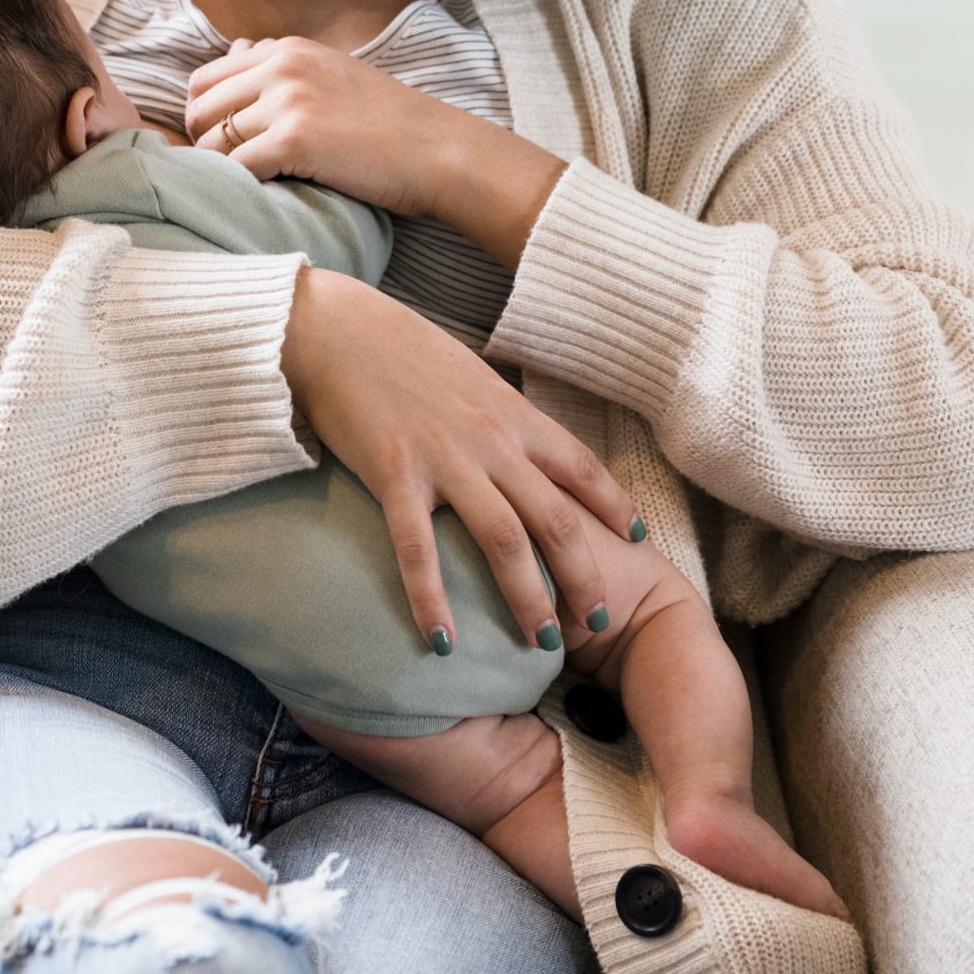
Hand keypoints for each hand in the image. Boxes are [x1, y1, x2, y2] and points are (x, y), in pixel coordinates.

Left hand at [187, 37, 564, 264]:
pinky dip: (240, 189)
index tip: (222, 146)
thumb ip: (281, 68)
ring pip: (212, 140)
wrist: (439, 151)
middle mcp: (282, 65)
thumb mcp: (331, 76)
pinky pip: (236, 169)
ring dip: (219, 171)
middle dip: (202, 145)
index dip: (204, 117)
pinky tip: (263, 198)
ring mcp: (288, 100)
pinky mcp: (295, 139)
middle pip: (198, 108)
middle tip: (228, 175)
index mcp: (286, 49)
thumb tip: (235, 50)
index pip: (204, 78)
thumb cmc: (388, 125)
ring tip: (244, 189)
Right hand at [281, 266, 641, 652]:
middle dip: (583, 577)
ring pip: (505, 541)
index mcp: (513, 414)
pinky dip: (433, 601)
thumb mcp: (470, 378)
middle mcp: (492, 439)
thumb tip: (522, 449)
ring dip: (529, 599)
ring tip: (543, 645)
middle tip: (596, 623)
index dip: (615, 507)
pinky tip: (443, 643)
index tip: (639, 541)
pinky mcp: (393, 475)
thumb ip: (500, 418)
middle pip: (556, 520)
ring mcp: (445, 459)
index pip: (582, 467)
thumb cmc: (399, 351)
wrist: (334, 328)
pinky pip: (419, 550)